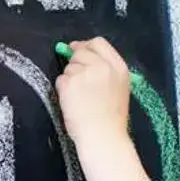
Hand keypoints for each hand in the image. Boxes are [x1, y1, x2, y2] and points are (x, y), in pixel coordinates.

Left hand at [53, 37, 149, 180]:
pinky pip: (60, 80)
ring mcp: (86, 73)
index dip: (86, 45)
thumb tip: (78, 50)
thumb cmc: (111, 119)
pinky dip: (62, 90)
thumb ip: (105, 70)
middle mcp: (103, 66)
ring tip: (79, 98)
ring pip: (69, 67)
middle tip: (78, 81)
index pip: (99, 43)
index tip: (77, 50)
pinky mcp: (70, 83)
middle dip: (75, 62)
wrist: (103, 137)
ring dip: (70, 79)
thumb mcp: (118, 88)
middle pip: (81, 51)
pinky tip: (72, 103)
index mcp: (119, 67)